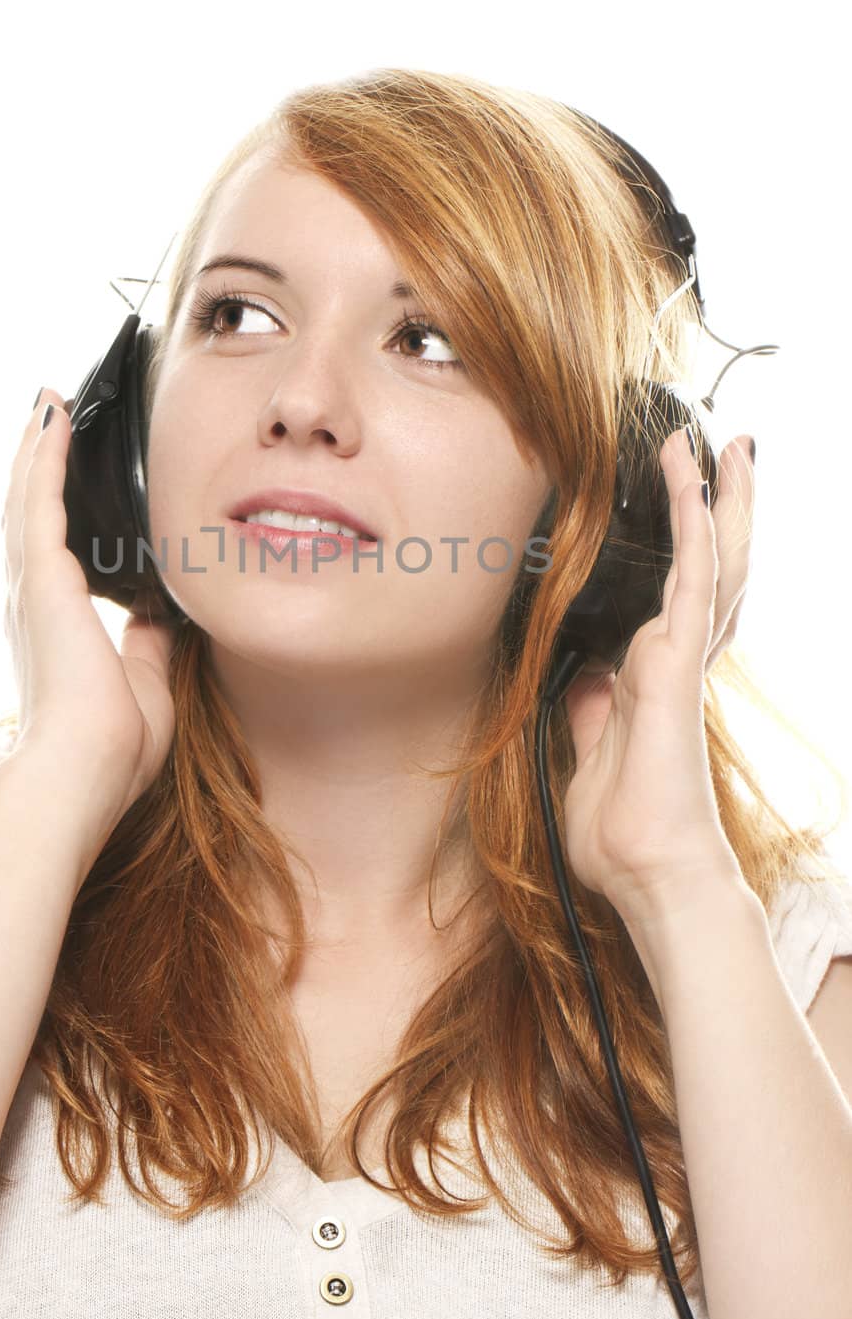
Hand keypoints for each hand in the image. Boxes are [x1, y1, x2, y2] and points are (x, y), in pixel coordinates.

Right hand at [1, 389, 176, 863]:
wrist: (84, 772)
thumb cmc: (113, 748)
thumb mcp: (147, 681)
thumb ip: (150, 641)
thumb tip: (164, 612)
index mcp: (56, 625)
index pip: (53, 550)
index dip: (54, 508)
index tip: (66, 472)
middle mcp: (32, 600)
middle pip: (29, 513)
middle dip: (38, 463)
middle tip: (49, 416)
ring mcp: (31, 586)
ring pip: (26, 497)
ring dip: (36, 447)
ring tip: (48, 403)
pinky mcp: (41, 577)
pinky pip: (38, 499)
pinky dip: (44, 454)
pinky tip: (54, 417)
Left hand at [557, 430, 755, 924]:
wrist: (649, 874)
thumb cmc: (624, 831)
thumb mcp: (592, 754)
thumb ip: (596, 708)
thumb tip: (590, 674)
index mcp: (660, 678)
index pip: (682, 595)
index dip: (691, 545)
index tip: (691, 501)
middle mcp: (681, 659)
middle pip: (712, 565)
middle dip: (722, 505)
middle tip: (728, 449)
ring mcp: (684, 658)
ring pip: (711, 559)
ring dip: (714, 498)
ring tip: (721, 444)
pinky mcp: (676, 663)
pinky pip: (689, 581)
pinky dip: (692, 527)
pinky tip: (697, 486)